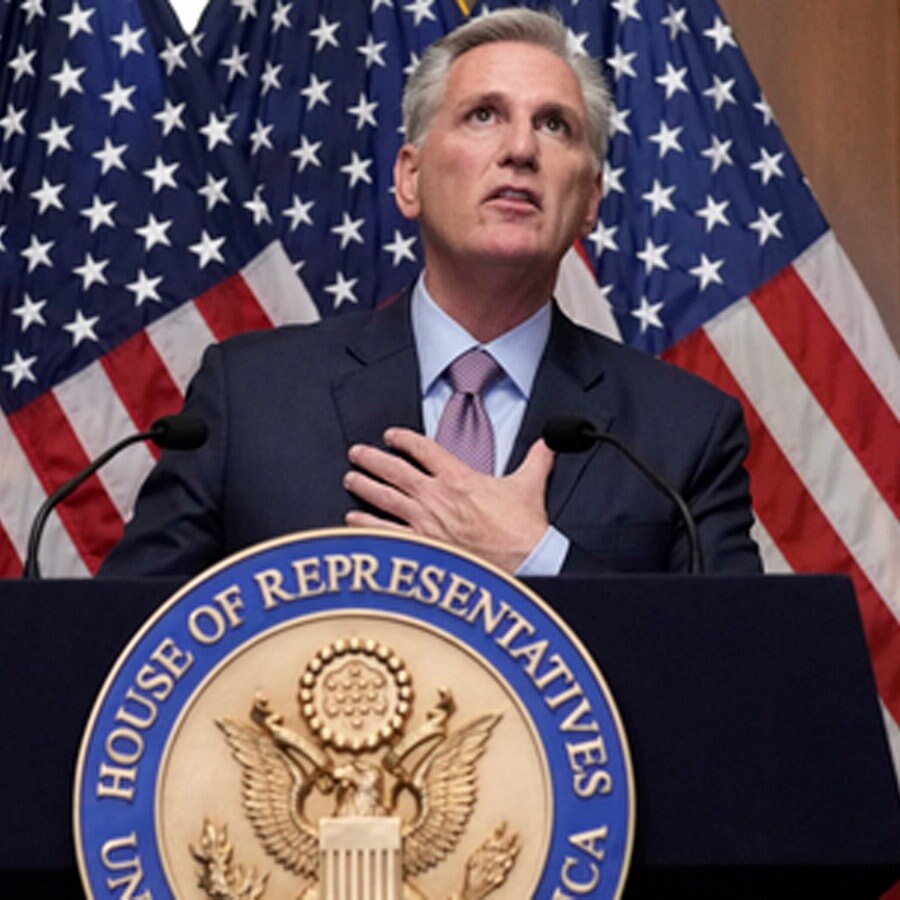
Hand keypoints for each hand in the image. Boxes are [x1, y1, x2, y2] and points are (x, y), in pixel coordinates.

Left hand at [343, 427, 554, 572]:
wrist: (523, 563)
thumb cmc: (523, 530)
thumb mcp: (530, 485)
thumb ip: (537, 458)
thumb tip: (551, 441)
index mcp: (459, 478)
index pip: (423, 449)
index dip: (403, 438)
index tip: (391, 435)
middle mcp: (436, 497)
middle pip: (394, 470)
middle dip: (372, 458)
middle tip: (357, 452)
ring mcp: (425, 522)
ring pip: (385, 498)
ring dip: (364, 487)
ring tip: (351, 479)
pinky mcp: (422, 547)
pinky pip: (385, 532)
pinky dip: (366, 525)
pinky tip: (352, 520)